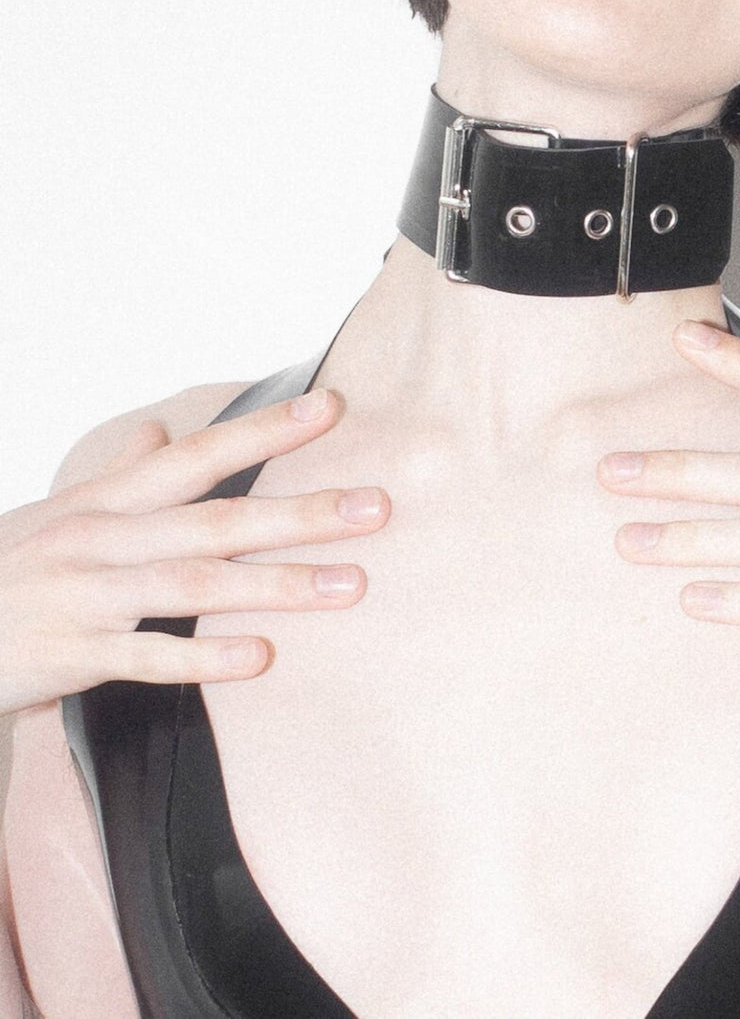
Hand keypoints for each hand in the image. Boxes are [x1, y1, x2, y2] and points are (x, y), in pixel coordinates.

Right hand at [0, 388, 388, 715]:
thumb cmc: (8, 568)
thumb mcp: (57, 511)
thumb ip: (117, 472)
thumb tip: (156, 432)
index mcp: (107, 500)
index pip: (197, 455)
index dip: (265, 430)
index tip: (331, 407)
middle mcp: (103, 539)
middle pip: (215, 520)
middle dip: (300, 512)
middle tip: (375, 507)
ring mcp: (88, 598)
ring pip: (195, 586)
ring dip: (277, 584)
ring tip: (351, 584)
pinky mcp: (73, 657)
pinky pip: (148, 659)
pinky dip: (205, 659)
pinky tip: (262, 658)